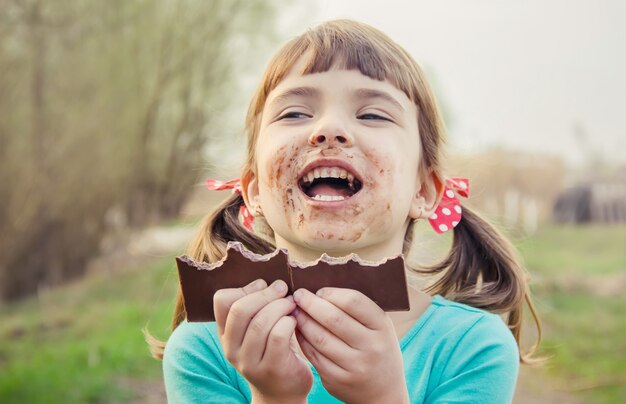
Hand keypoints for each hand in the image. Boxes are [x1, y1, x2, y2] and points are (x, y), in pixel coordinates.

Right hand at [214, 279, 312, 403]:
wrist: (283, 394)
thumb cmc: (274, 352)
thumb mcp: (256, 332)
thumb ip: (256, 308)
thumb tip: (268, 281)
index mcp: (225, 334)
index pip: (222, 300)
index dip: (245, 287)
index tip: (264, 285)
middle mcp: (231, 349)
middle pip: (241, 309)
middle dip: (266, 294)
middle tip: (283, 289)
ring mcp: (249, 361)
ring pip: (261, 322)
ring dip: (280, 306)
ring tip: (292, 304)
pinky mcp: (271, 369)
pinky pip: (278, 336)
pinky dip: (289, 322)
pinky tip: (295, 322)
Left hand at [293, 288, 408, 403]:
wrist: (384, 393)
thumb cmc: (378, 350)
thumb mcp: (379, 328)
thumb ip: (359, 310)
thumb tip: (324, 289)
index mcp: (383, 327)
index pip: (354, 301)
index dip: (332, 293)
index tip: (319, 291)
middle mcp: (371, 347)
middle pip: (333, 319)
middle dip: (311, 304)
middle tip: (299, 295)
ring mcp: (355, 366)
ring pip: (320, 338)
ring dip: (303, 321)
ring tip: (295, 311)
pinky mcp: (338, 380)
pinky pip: (314, 356)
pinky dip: (303, 341)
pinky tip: (299, 331)